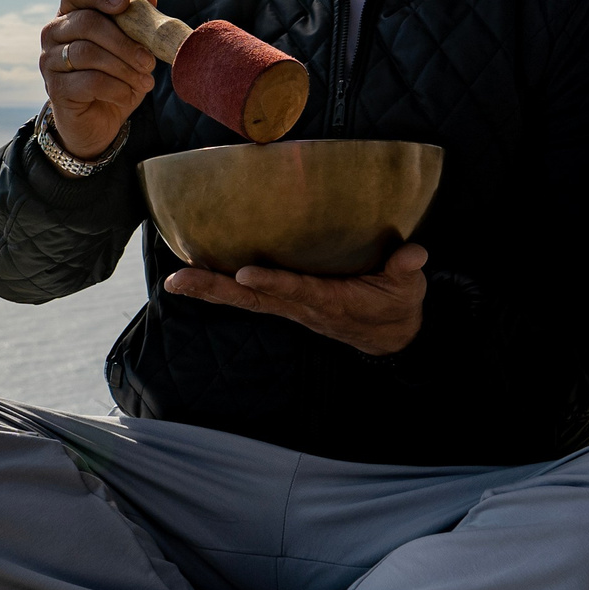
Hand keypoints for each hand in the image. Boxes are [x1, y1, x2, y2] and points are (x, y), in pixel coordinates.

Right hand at [39, 0, 158, 159]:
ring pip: (89, 53)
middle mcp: (53, 32)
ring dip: (125, 68)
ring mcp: (49, 60)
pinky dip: (117, 88)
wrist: (98, 122)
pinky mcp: (55, 88)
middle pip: (87, 21)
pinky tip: (129, 95)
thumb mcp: (132, 46)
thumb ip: (137, 15)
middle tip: (150, 61)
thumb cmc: (115, 77)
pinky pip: (90, 81)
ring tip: (145, 81)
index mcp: (71, 13)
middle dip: (125, 41)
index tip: (124, 3)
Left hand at [163, 242, 427, 356]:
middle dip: (217, 290)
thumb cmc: (397, 304)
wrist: (390, 336)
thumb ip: (407, 270)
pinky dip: (219, 288)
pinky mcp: (285, 303)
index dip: (275, 284)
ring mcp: (290, 307)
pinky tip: (192, 278)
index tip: (247, 274)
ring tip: (174, 281)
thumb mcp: (409, 288)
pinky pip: (248, 297)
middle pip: (254, 300)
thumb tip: (414, 253)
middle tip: (179, 281)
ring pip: (244, 300)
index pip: (300, 291)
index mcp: (333, 301)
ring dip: (209, 289)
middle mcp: (303, 306)